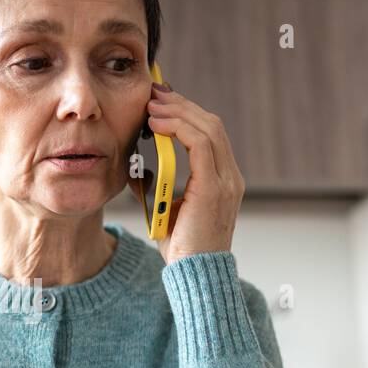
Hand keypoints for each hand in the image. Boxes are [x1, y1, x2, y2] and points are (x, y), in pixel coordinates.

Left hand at [132, 80, 245, 263]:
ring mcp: (226, 180)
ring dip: (178, 112)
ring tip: (152, 105)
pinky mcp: (214, 187)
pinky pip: (200, 144)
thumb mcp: (165, 210)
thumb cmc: (181, 249)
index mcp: (223, 180)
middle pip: (211, 124)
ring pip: (208, 128)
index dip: (186, 113)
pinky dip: (177, 129)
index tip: (160, 102)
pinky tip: (156, 125)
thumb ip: (155, 188)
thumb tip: (136, 170)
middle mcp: (230, 176)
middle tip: (154, 93)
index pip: (209, 134)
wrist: (195, 275)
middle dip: (181, 105)